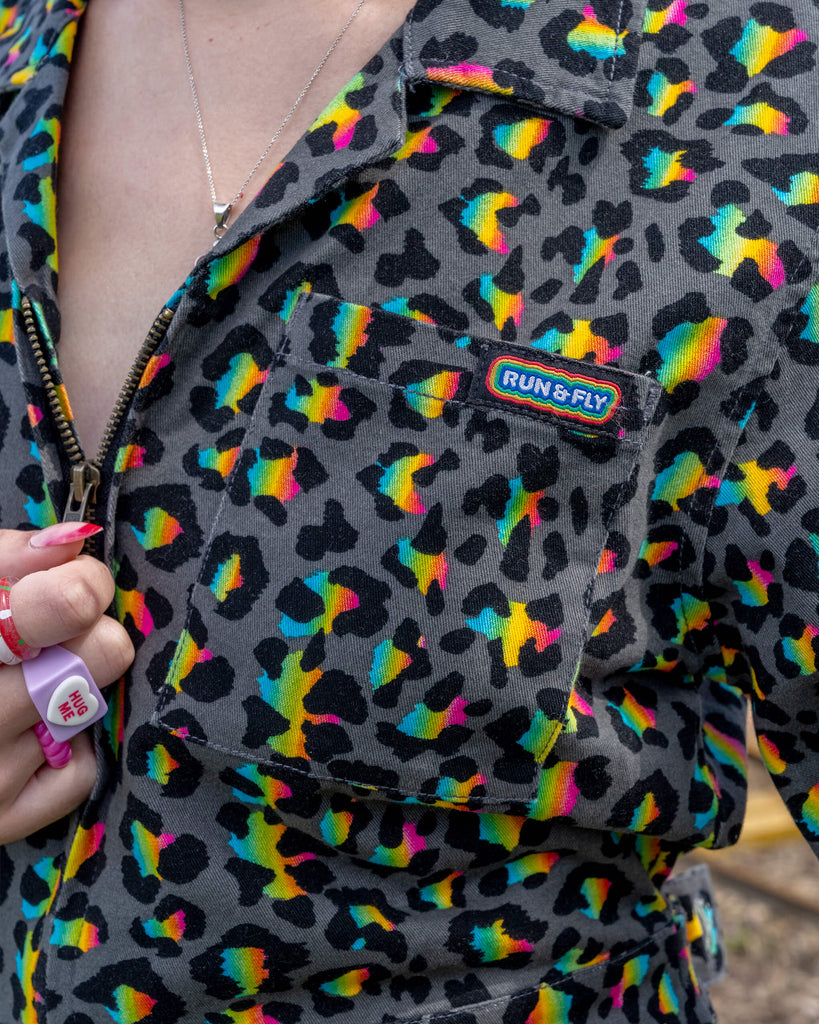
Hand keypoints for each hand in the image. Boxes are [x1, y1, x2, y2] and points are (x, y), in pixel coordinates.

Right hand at [0, 526, 133, 844]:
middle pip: (104, 652)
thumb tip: (73, 542)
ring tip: (32, 679)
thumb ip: (4, 559)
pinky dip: (67, 748)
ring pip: (93, 707)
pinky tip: (29, 733)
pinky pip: (80, 771)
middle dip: (89, 632)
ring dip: (75, 684)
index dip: (84, 583)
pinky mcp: (2, 821)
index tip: (74, 582)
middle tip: (57, 635)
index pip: (67, 602)